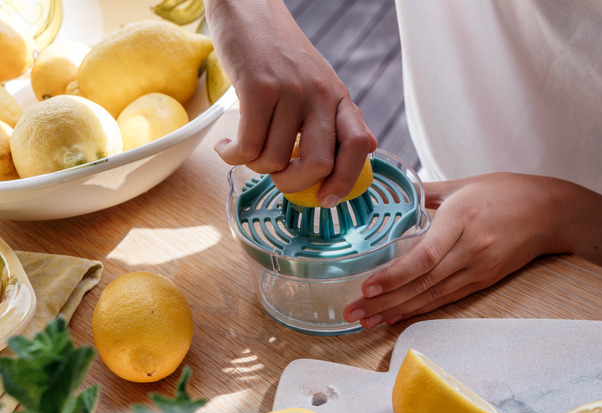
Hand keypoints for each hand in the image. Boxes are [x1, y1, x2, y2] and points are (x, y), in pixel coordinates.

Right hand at [205, 0, 376, 206]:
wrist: (248, 7)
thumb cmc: (279, 51)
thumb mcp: (319, 81)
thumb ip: (340, 117)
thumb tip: (370, 147)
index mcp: (339, 96)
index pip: (359, 145)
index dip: (346, 181)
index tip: (325, 200)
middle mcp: (320, 94)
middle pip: (319, 164)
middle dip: (293, 184)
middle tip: (275, 179)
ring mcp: (290, 91)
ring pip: (275, 159)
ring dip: (254, 166)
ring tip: (243, 149)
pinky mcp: (257, 88)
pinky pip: (248, 146)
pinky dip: (232, 156)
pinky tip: (226, 146)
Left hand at [343, 173, 578, 328]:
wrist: (552, 213)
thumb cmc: (507, 192)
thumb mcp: (465, 183)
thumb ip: (426, 191)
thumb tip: (392, 193)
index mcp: (462, 219)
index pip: (425, 255)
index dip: (396, 274)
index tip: (367, 285)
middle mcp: (470, 249)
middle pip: (422, 282)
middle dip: (384, 301)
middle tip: (352, 312)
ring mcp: (479, 269)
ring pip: (432, 296)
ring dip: (396, 311)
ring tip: (365, 320)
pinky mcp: (484, 280)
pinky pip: (446, 299)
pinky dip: (418, 309)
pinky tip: (395, 316)